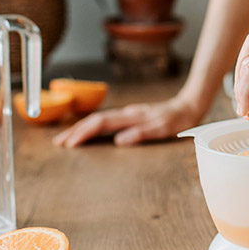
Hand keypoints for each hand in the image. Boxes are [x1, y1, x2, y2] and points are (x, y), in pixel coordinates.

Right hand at [53, 95, 205, 147]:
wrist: (190, 106)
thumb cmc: (179, 120)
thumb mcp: (163, 129)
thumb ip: (142, 134)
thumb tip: (120, 141)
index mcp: (131, 116)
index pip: (101, 123)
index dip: (83, 133)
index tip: (70, 143)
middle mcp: (127, 113)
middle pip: (95, 120)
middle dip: (75, 131)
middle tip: (59, 143)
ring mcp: (128, 114)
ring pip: (99, 120)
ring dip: (82, 128)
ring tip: (67, 139)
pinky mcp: (131, 117)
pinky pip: (106, 122)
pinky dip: (93, 127)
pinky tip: (89, 132)